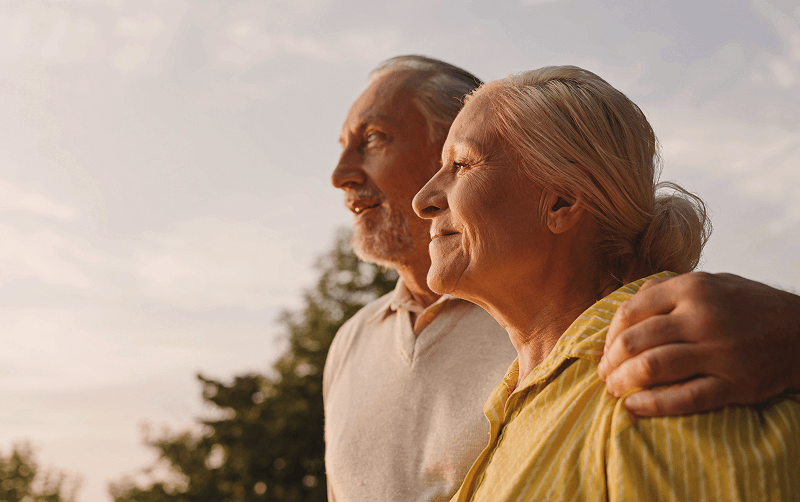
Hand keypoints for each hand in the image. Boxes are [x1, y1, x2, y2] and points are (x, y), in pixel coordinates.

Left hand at [598, 272, 799, 415]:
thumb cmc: (748, 306)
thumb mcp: (711, 282)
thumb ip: (668, 289)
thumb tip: (627, 305)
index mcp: (692, 287)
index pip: (630, 311)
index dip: (610, 334)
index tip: (606, 349)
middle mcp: (703, 316)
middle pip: (635, 341)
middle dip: (611, 361)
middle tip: (604, 374)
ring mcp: (720, 351)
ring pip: (653, 367)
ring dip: (624, 382)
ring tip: (614, 390)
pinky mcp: (736, 383)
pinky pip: (685, 398)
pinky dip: (653, 405)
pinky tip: (635, 407)